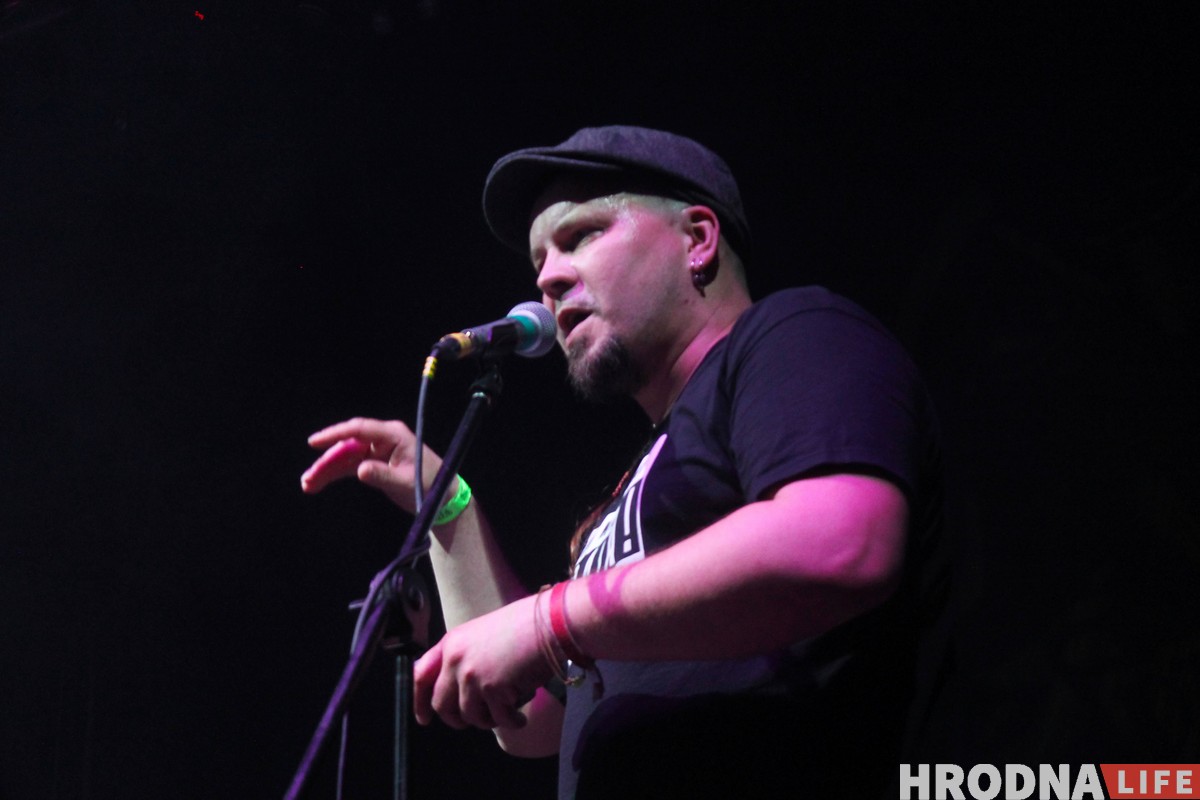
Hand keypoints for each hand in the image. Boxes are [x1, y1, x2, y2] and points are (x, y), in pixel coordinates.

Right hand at [300, 418, 441, 514]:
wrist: (441, 497)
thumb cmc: (429, 485)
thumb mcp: (405, 482)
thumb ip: (382, 475)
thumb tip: (360, 470)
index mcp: (393, 435)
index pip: (359, 429)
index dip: (335, 434)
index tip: (314, 442)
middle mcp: (383, 439)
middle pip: (347, 445)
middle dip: (326, 460)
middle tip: (307, 478)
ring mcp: (376, 450)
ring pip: (344, 456)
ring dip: (326, 470)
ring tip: (308, 485)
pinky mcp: (373, 463)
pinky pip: (349, 466)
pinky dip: (334, 475)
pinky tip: (318, 484)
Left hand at [413, 594, 552, 730]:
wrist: (549, 623)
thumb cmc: (525, 625)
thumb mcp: (483, 635)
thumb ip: (467, 657)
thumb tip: (464, 690)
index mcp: (452, 643)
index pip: (421, 676)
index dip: (420, 701)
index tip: (424, 718)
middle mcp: (456, 660)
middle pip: (442, 705)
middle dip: (456, 720)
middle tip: (472, 722)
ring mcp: (473, 676)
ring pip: (470, 716)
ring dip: (488, 720)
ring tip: (506, 712)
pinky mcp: (493, 689)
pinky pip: (498, 719)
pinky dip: (511, 722)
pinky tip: (520, 717)